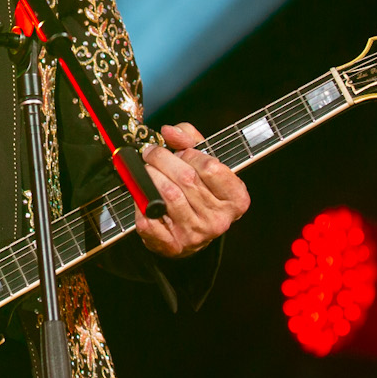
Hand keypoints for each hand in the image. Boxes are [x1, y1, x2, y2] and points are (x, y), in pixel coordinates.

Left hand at [134, 123, 249, 257]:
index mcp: (235, 199)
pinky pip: (150, 218)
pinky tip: (143, 195)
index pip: (211, 167)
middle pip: (186, 179)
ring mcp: (196, 234)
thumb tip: (169, 132)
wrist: (190, 233)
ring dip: (150, 176)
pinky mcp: (172, 246)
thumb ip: (189, 140)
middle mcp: (219, 219)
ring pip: (168, 195)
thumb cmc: (199, 191)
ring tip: (147, 170)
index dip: (190, 153)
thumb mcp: (203, 161)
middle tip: (151, 153)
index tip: (179, 150)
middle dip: (162, 159)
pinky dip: (141, 201)